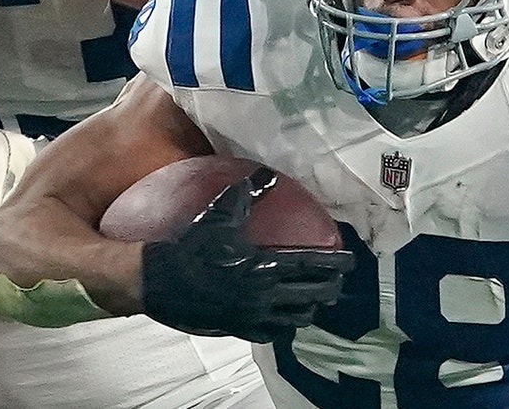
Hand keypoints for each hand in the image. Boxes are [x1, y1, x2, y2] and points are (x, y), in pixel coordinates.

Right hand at [141, 167, 354, 342]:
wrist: (158, 280)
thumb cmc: (191, 245)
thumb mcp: (219, 215)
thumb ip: (246, 195)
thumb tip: (266, 175)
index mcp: (265, 266)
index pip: (313, 265)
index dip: (336, 263)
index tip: (350, 260)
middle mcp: (264, 294)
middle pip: (313, 295)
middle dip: (330, 288)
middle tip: (338, 280)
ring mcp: (252, 315)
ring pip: (297, 318)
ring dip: (310, 308)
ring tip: (317, 300)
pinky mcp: (238, 329)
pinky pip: (272, 333)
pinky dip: (284, 325)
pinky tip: (285, 318)